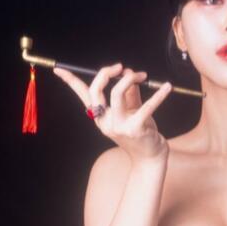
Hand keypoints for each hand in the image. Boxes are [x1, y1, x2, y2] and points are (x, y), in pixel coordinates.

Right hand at [53, 63, 172, 162]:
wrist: (150, 158)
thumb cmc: (141, 133)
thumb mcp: (132, 111)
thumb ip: (129, 92)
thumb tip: (128, 72)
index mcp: (101, 117)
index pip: (83, 96)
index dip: (70, 81)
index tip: (59, 70)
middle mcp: (105, 122)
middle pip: (97, 90)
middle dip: (107, 72)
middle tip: (122, 67)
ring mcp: (119, 126)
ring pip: (117, 93)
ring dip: (130, 78)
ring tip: (143, 76)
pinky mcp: (136, 129)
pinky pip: (146, 106)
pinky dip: (159, 95)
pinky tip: (167, 88)